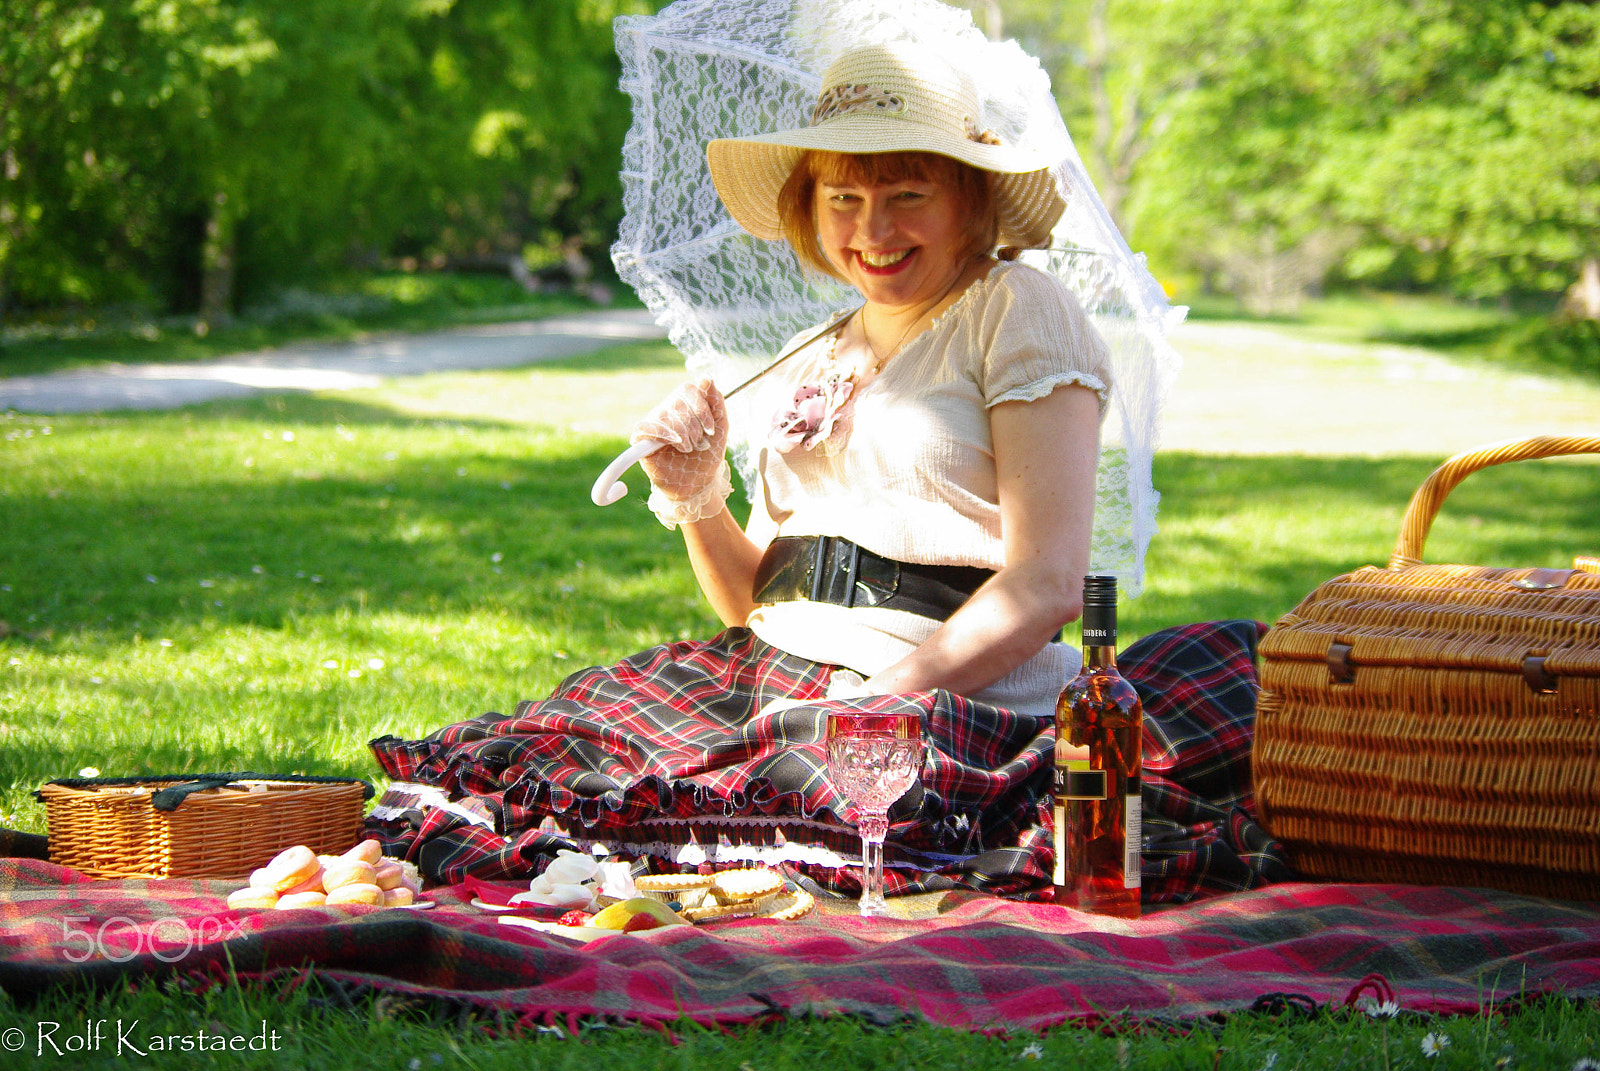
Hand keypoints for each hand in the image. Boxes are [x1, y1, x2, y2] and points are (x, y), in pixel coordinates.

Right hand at [633, 378, 731, 524]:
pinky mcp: (640, 439)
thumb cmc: (707, 455)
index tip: (711, 429)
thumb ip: (716, 402)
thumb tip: (706, 378)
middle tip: (699, 443)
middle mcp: (666, 410)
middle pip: (677, 403)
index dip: (701, 407)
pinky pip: (645, 427)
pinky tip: (674, 442)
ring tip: (688, 449)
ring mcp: (653, 423)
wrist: (698, 484)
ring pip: (664, 415)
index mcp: (684, 403)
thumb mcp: (721, 427)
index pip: (688, 389)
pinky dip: (662, 433)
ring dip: (683, 434)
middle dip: (694, 426)